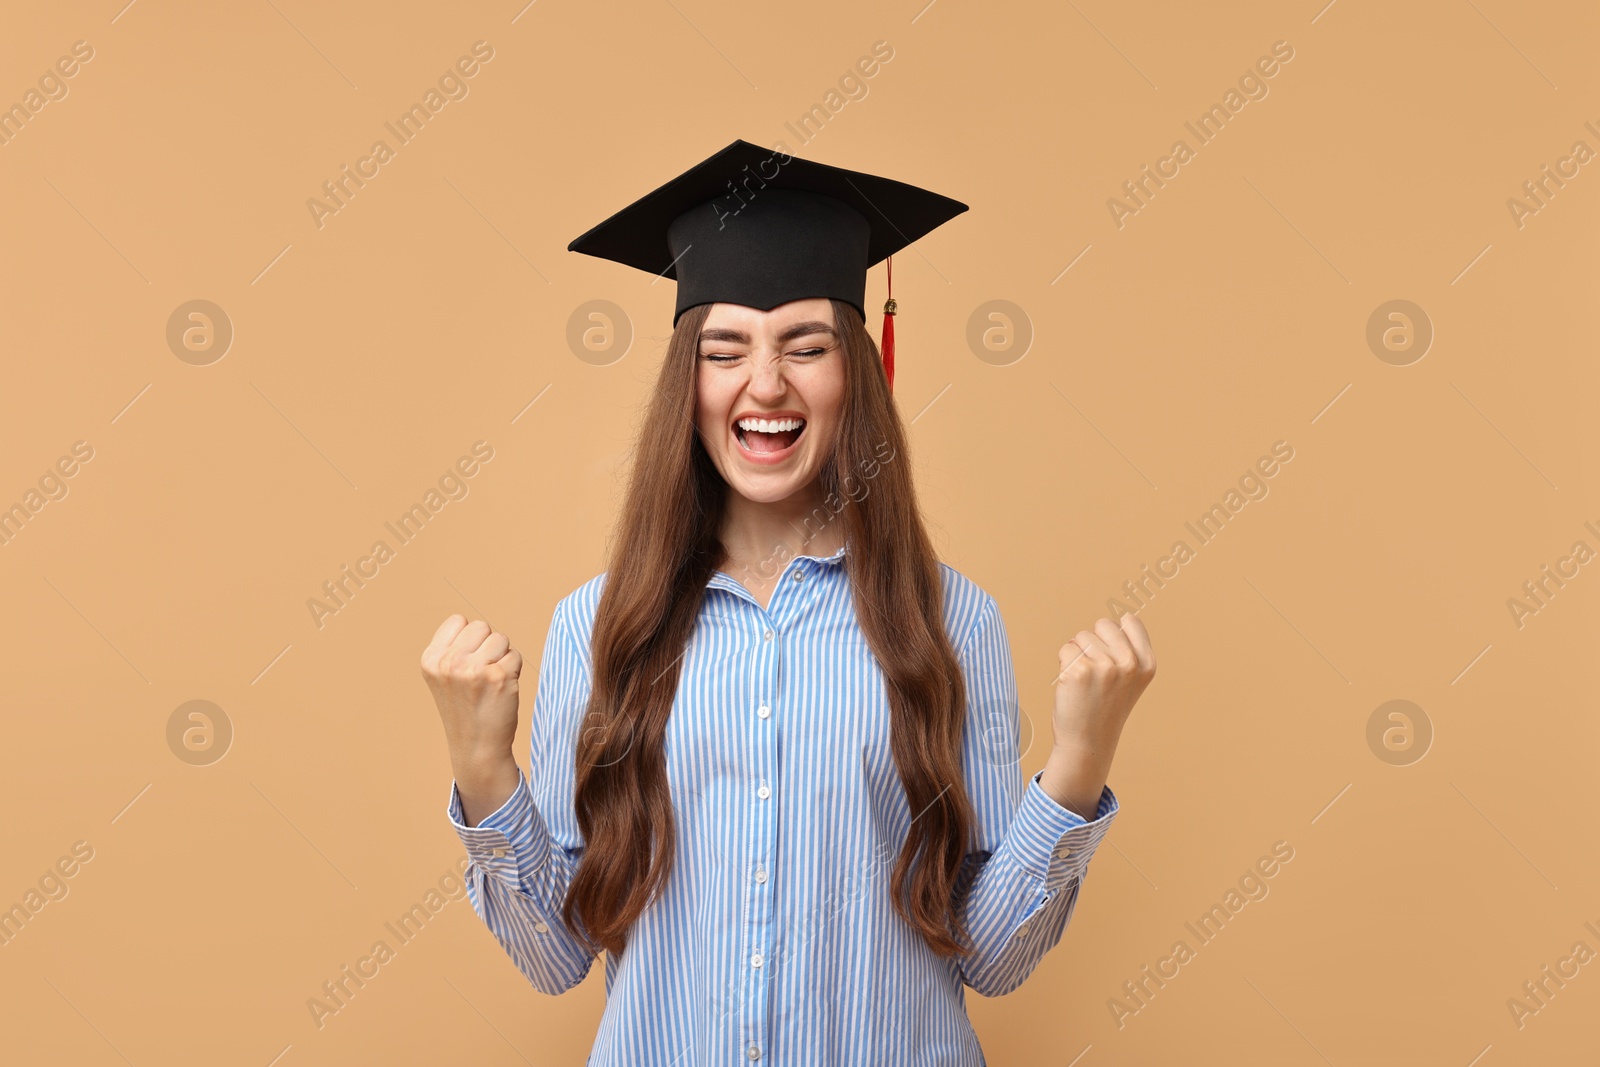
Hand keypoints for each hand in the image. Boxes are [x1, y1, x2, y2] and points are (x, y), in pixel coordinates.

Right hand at [421, 614, 522, 823]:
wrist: (477, 748)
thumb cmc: (465, 708)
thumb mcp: (444, 676)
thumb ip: (453, 649)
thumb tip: (478, 626)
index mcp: (431, 659)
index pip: (459, 620)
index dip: (470, 639)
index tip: (467, 664)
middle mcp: (449, 663)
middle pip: (482, 626)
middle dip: (487, 645)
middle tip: (481, 675)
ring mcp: (474, 669)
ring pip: (501, 638)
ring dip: (502, 657)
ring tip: (491, 682)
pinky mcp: (499, 677)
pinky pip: (516, 656)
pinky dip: (515, 670)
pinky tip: (502, 690)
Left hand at [1051, 614, 1156, 751]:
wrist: (1088, 742)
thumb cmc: (1105, 707)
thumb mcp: (1130, 679)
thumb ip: (1129, 650)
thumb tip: (1119, 619)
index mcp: (1147, 664)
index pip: (1129, 621)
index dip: (1113, 635)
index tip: (1111, 658)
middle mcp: (1129, 663)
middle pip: (1102, 625)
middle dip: (1094, 642)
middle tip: (1096, 674)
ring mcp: (1104, 666)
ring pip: (1081, 637)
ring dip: (1077, 655)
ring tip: (1085, 682)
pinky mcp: (1079, 671)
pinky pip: (1066, 649)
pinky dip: (1064, 664)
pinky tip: (1073, 686)